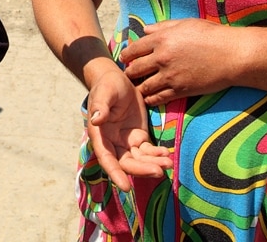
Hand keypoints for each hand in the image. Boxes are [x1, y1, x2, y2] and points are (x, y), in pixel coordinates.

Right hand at [86, 66, 170, 191]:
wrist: (117, 79)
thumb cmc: (107, 85)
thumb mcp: (104, 92)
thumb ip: (100, 106)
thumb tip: (97, 119)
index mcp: (100, 134)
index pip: (106, 158)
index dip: (115, 173)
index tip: (126, 187)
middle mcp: (112, 142)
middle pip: (126, 163)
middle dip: (142, 169)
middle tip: (160, 170)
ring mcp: (126, 142)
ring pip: (140, 160)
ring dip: (153, 164)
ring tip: (169, 162)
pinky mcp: (138, 138)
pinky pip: (148, 151)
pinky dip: (158, 154)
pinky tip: (167, 153)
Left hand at [119, 19, 235, 105]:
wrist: (233, 55)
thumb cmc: (212, 35)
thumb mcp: (185, 24)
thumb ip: (162, 27)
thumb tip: (145, 30)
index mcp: (161, 39)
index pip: (133, 49)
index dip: (127, 55)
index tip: (125, 58)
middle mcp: (162, 58)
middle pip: (135, 69)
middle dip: (129, 73)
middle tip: (128, 75)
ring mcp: (170, 76)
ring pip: (144, 86)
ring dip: (138, 87)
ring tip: (137, 88)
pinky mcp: (181, 90)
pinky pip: (159, 98)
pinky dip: (151, 99)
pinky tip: (149, 99)